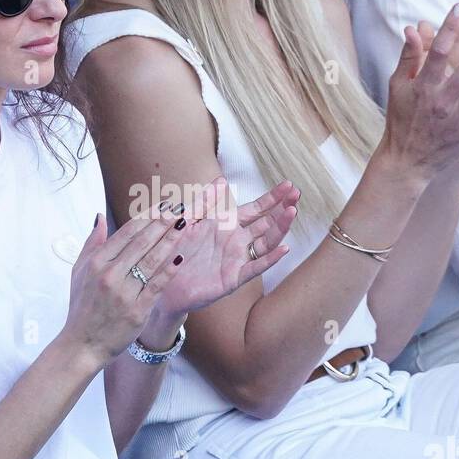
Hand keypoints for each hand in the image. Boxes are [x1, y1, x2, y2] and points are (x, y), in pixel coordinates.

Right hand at [61, 207, 190, 369]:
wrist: (83, 344)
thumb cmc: (82, 306)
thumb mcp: (78, 271)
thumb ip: (91, 243)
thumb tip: (99, 216)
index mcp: (96, 262)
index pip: (127, 232)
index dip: (147, 216)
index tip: (163, 205)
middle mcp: (109, 275)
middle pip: (142, 242)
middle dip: (162, 222)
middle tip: (179, 208)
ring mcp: (124, 293)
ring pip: (152, 260)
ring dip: (170, 240)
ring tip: (184, 225)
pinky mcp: (137, 310)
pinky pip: (157, 285)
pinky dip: (169, 270)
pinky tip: (181, 256)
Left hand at [149, 175, 298, 320]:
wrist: (161, 279)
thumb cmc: (175, 250)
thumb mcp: (189, 220)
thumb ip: (206, 201)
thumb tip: (223, 178)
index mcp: (228, 226)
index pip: (257, 209)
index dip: (273, 198)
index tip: (289, 185)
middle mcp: (237, 242)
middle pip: (266, 223)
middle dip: (282, 209)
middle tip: (297, 195)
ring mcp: (238, 260)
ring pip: (265, 243)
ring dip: (280, 228)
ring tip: (292, 213)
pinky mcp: (233, 278)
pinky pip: (255, 267)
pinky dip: (270, 259)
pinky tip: (284, 248)